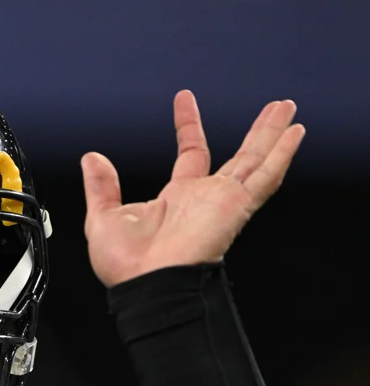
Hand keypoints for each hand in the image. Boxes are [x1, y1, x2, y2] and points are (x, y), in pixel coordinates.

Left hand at [81, 90, 304, 287]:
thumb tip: (91, 159)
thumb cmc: (126, 266)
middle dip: (257, 131)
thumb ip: (101, 187)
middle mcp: (205, 198)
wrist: (145, 286)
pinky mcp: (236, 208)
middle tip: (273, 107)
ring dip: (273, 134)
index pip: (190, 152)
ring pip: (257, 160)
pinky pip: (265, 178)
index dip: (189, 125)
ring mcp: (223, 202)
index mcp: (177, 198)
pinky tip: (295, 133)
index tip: (185, 99)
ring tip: (287, 108)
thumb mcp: (103, 218)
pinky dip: (282, 155)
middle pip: (240, 155)